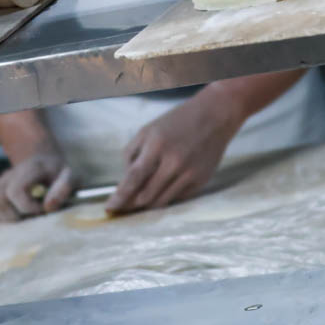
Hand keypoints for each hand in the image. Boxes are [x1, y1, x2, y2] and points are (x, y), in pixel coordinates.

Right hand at [0, 147, 74, 222]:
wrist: (44, 162)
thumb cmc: (58, 173)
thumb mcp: (71, 175)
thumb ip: (64, 187)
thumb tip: (48, 207)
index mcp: (27, 169)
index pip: (14, 192)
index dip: (27, 207)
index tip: (42, 211)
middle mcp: (7, 176)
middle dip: (12, 217)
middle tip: (28, 217)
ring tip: (16, 218)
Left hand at [106, 85, 242, 214]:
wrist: (215, 116)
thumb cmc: (177, 121)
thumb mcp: (148, 130)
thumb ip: (132, 153)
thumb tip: (124, 179)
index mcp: (156, 146)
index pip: (134, 178)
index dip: (120, 196)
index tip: (109, 208)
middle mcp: (174, 162)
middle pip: (146, 195)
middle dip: (130, 204)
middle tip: (121, 208)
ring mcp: (189, 174)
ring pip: (161, 202)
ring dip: (147, 205)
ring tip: (137, 204)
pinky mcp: (201, 181)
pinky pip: (177, 198)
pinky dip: (165, 198)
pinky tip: (159, 193)